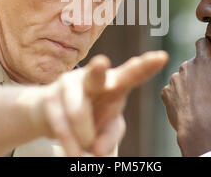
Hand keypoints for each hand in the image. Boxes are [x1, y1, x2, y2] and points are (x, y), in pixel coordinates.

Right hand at [38, 50, 168, 155]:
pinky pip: (61, 125)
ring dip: (84, 135)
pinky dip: (70, 144)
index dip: (145, 66)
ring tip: (86, 146)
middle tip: (102, 63)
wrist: (48, 112)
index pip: (131, 74)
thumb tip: (99, 150)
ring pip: (77, 111)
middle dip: (99, 70)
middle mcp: (91, 78)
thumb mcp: (106, 128)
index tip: (162, 57)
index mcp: (113, 83)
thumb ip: (110, 136)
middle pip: (97, 74)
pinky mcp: (49, 97)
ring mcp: (69, 84)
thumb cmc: (88, 115)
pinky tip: (75, 153)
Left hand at [161, 37, 210, 155]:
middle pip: (193, 64)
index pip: (202, 43)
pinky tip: (188, 106)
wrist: (199, 126)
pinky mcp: (165, 93)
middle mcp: (185, 66)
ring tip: (200, 99)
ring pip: (182, 78)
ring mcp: (173, 80)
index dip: (208, 47)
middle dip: (200, 71)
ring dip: (189, 84)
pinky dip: (179, 97)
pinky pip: (172, 91)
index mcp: (202, 61)